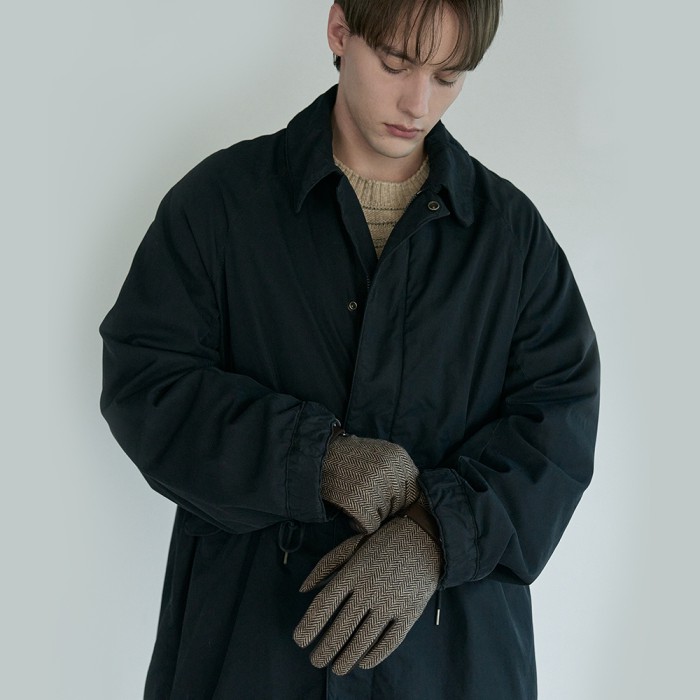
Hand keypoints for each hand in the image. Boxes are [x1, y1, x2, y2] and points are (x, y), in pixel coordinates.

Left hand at [293, 513, 441, 674]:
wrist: (423, 537)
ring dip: (347, 658)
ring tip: (336, 668)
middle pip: (342, 627)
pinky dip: (376, 655)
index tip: (299, 640)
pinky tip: (364, 662)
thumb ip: (326, 566)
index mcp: (353, 571)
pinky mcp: (411, 612)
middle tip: (316, 661)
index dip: (309, 625)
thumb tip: (303, 590)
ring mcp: (391, 601)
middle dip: (326, 649)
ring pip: (364, 639)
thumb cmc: (381, 542)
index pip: (325, 604)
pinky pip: (390, 641)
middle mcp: (370, 588)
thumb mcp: (351, 546)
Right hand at [321, 433, 419, 532]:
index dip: (398, 499)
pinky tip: (351, 514)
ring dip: (372, 516)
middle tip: (367, 499)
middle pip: (400, 506)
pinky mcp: (356, 499)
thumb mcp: (380, 454)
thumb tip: (417, 500)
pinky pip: (369, 525)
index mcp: (399, 457)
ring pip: (384, 517)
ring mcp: (373, 485)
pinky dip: (360, 524)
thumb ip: (398, 472)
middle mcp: (389, 470)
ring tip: (357, 502)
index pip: (413, 492)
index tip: (386, 498)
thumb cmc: (351, 460)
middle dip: (385, 508)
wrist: (319, 456)